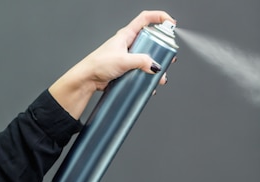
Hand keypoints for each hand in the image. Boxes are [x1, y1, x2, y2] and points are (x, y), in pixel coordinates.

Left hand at [49, 10, 175, 118]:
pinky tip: (150, 85)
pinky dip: (149, 77)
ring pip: (149, 58)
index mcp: (127, 35)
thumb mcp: (123, 61)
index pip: (145, 19)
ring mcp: (130, 56)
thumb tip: (155, 66)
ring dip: (156, 68)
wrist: (88, 79)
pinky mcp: (129, 68)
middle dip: (163, 49)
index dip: (159, 17)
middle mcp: (130, 44)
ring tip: (159, 77)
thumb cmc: (98, 64)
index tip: (171, 23)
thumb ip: (141, 62)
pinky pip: (143, 70)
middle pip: (152, 40)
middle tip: (169, 57)